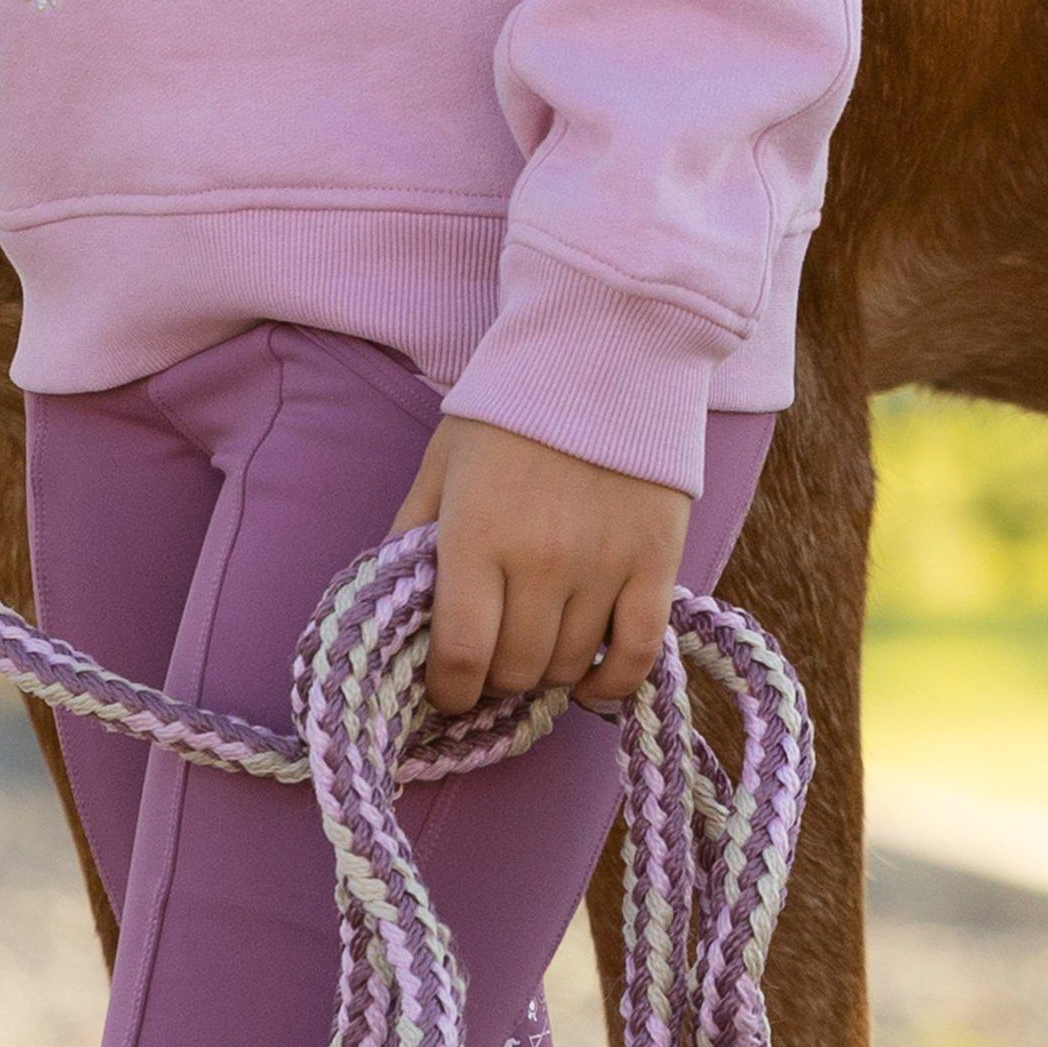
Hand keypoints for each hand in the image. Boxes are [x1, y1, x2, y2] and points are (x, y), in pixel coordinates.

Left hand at [393, 416, 692, 718]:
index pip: (460, 654)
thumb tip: (391, 604)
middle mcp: (540, 560)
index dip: (448, 690)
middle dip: (494, 679)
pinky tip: (591, 683)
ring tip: (533, 653)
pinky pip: (638, 656)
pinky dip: (613, 685)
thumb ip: (411, 534)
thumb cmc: (507, 411)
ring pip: (571, 666)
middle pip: (516, 668)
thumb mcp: (442, 464)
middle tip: (489, 664)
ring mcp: (603, 566)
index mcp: (476, 534)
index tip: (445, 692)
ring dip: (546, 674)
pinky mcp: (656, 565)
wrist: (601, 354)